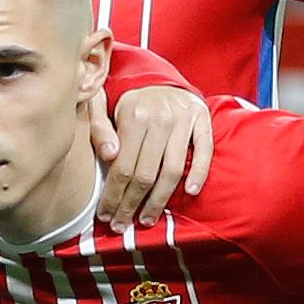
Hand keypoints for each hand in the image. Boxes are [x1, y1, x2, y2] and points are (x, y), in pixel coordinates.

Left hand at [88, 81, 215, 223]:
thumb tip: (109, 156)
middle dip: (131, 204)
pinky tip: (190, 192)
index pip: (122, 167)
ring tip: (146, 219)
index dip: (113, 196)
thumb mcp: (104, 105)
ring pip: (172, 170)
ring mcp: (183, 119)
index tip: (106, 216)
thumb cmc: (128, 100)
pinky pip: (204, 151)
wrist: (160, 77)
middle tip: (122, 225)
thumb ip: (99, 129)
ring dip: (159, 200)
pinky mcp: (202, 120)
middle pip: (145, 174)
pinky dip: (199, 172)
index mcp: (133, 115)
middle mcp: (159, 118)